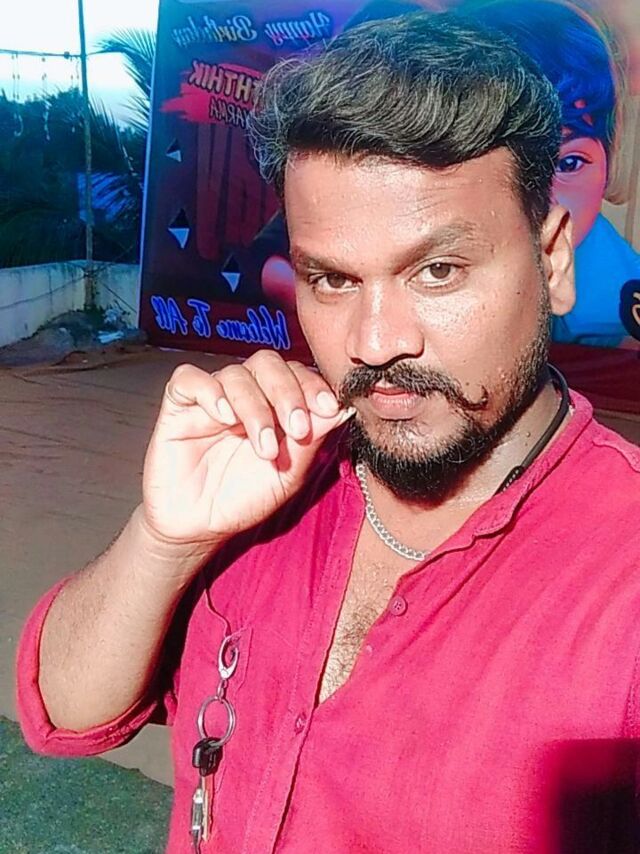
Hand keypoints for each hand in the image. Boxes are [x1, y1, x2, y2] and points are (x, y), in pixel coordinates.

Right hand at [142, 352, 352, 549]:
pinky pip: (189, 379)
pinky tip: (224, 418)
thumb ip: (312, 440)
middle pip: (268, 364)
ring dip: (255, 408)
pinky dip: (210, 392)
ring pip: (235, 374)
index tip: (329, 407)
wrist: (200, 526)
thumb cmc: (245, 498)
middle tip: (297, 428)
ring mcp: (212, 397)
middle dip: (288, 393)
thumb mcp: (289, 474)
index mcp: (275, 404)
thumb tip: (343, 409)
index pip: (296, 374)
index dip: (313, 385)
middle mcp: (246, 394)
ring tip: (263, 447)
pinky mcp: (179, 405)